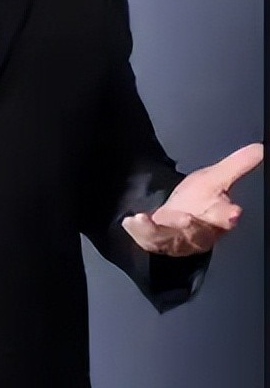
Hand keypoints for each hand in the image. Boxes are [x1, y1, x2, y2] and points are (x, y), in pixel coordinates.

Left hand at [121, 143, 262, 255]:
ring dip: (171, 227)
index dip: (229, 215)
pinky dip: (140, 229)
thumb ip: (238, 164)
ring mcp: (175, 237)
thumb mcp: (216, 178)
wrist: (174, 225)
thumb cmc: (198, 202)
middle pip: (200, 230)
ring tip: (165, 217)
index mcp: (216, 216)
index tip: (234, 213)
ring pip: (175, 235)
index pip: (225, 216)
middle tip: (189, 219)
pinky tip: (132, 220)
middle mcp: (197, 230)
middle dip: (197, 226)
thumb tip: (261, 147)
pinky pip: (147, 237)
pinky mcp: (155, 240)